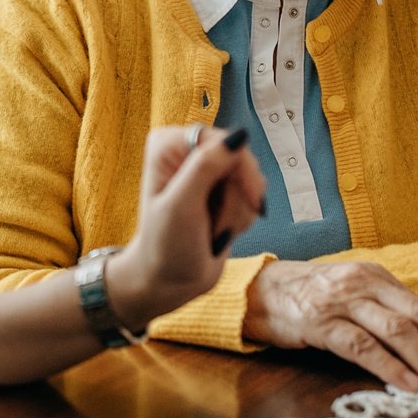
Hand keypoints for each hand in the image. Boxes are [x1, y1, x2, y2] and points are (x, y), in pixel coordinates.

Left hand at [111, 125, 265, 328]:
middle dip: (238, 198)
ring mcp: (205, 171)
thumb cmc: (166, 247)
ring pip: (250, 179)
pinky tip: (221, 231)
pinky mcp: (220, 190)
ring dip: (239, 211)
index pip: (225, 141)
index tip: (251, 200)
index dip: (243, 170)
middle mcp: (187, 151)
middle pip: (241, 160)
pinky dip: (242, 217)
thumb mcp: (182, 206)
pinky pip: (251, 194)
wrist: (170, 282)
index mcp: (169, 144)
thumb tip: (239, 135)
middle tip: (216, 226)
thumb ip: (206, 167)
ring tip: (214, 231)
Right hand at [243, 260, 417, 398]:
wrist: (258, 292)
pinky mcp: (320, 323)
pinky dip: (389, 365)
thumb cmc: (310, 299)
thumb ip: (385, 313)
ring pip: (397, 331)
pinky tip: (407, 384)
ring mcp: (342, 302)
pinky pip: (362, 345)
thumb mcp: (352, 295)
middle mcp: (364, 283)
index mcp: (378, 276)